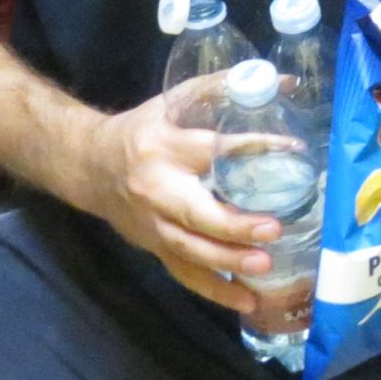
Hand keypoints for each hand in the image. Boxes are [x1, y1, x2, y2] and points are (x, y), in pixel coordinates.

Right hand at [78, 86, 277, 313]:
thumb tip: (284, 80)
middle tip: (274, 229)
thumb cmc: (141, 130)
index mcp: (166, 147)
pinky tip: (247, 299)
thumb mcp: (173, 101)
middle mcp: (158, 189)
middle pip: (195, 212)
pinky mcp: (155, 247)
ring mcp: (154, 225)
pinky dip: (215, 290)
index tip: (291, 149)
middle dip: (234, 224)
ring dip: (227, 262)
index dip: (251, 148)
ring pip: (190, 250)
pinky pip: (185, 273)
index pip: (212, 149)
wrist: (89, 166)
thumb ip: (222, 88)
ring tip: (264, 266)